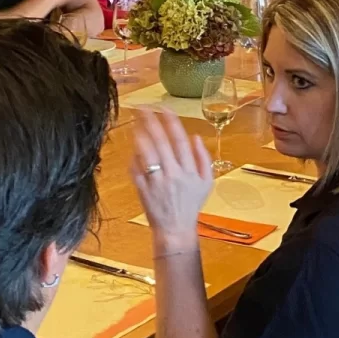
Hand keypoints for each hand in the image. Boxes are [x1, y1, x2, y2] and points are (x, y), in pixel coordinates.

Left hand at [131, 109, 213, 252]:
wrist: (175, 229)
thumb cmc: (191, 204)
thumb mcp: (207, 182)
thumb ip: (203, 158)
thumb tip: (195, 137)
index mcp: (189, 170)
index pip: (180, 140)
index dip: (171, 122)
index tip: (163, 107)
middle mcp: (173, 174)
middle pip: (160, 142)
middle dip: (151, 122)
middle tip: (143, 107)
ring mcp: (156, 182)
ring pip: (147, 153)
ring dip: (140, 135)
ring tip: (134, 121)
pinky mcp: (142, 190)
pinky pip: (136, 170)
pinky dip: (133, 156)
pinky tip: (131, 145)